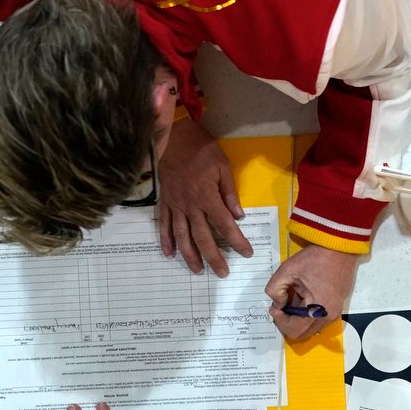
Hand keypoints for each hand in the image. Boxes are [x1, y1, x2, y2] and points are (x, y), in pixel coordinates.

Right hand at [156, 117, 252, 276]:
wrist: (171, 137)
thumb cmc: (200, 149)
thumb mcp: (222, 166)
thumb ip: (229, 192)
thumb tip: (239, 216)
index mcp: (207, 197)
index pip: (225, 225)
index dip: (236, 241)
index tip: (246, 253)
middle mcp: (191, 206)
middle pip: (203, 237)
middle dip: (214, 257)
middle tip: (222, 273)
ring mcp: (175, 206)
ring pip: (182, 236)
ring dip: (190, 256)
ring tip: (198, 271)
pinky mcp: (164, 202)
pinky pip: (164, 226)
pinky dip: (166, 241)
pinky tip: (169, 254)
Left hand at [265, 241, 358, 340]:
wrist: (340, 247)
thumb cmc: (315, 259)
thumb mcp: (287, 270)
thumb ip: (274, 290)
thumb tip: (278, 304)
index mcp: (318, 310)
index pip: (294, 330)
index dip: (279, 321)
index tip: (273, 307)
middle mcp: (329, 316)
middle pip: (302, 333)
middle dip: (287, 323)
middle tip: (280, 308)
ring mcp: (335, 311)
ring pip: (310, 327)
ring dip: (296, 319)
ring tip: (290, 301)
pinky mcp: (337, 305)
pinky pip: (318, 318)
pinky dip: (306, 313)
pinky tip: (301, 297)